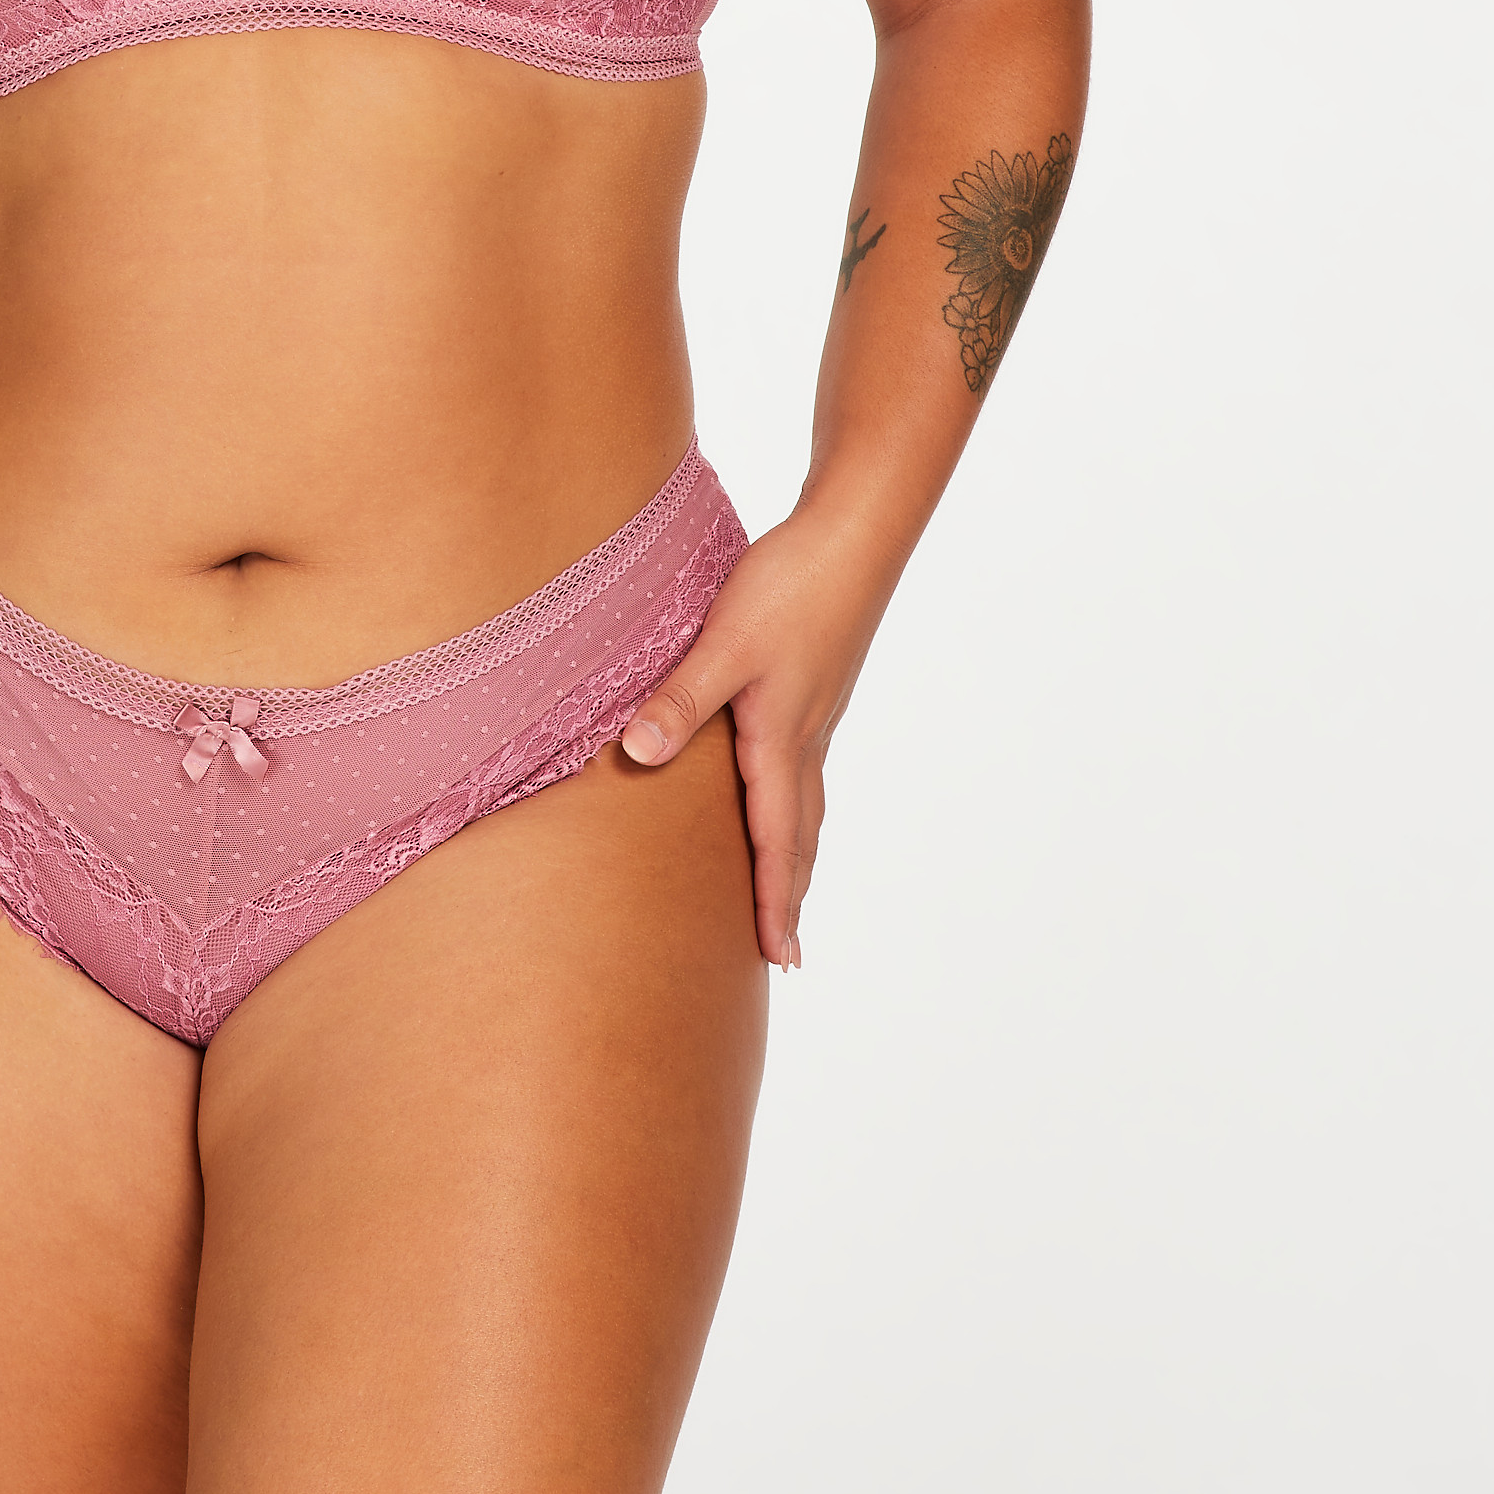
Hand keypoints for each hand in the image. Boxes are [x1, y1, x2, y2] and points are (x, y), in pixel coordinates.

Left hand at [619, 514, 889, 969]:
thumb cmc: (791, 588)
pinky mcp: (813, 684)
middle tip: (787, 952)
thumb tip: (639, 757)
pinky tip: (779, 784)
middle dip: (792, 893)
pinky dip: (794, 803)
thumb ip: (680, 699)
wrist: (854, 535)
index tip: (779, 959)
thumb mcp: (725, 644)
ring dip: (797, 850)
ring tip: (789, 887)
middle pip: (801, 833)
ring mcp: (815, 711)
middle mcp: (805, 736)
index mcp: (782, 740)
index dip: (775, 901)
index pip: (779, 841)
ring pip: (805, 800)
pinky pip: (803, 766)